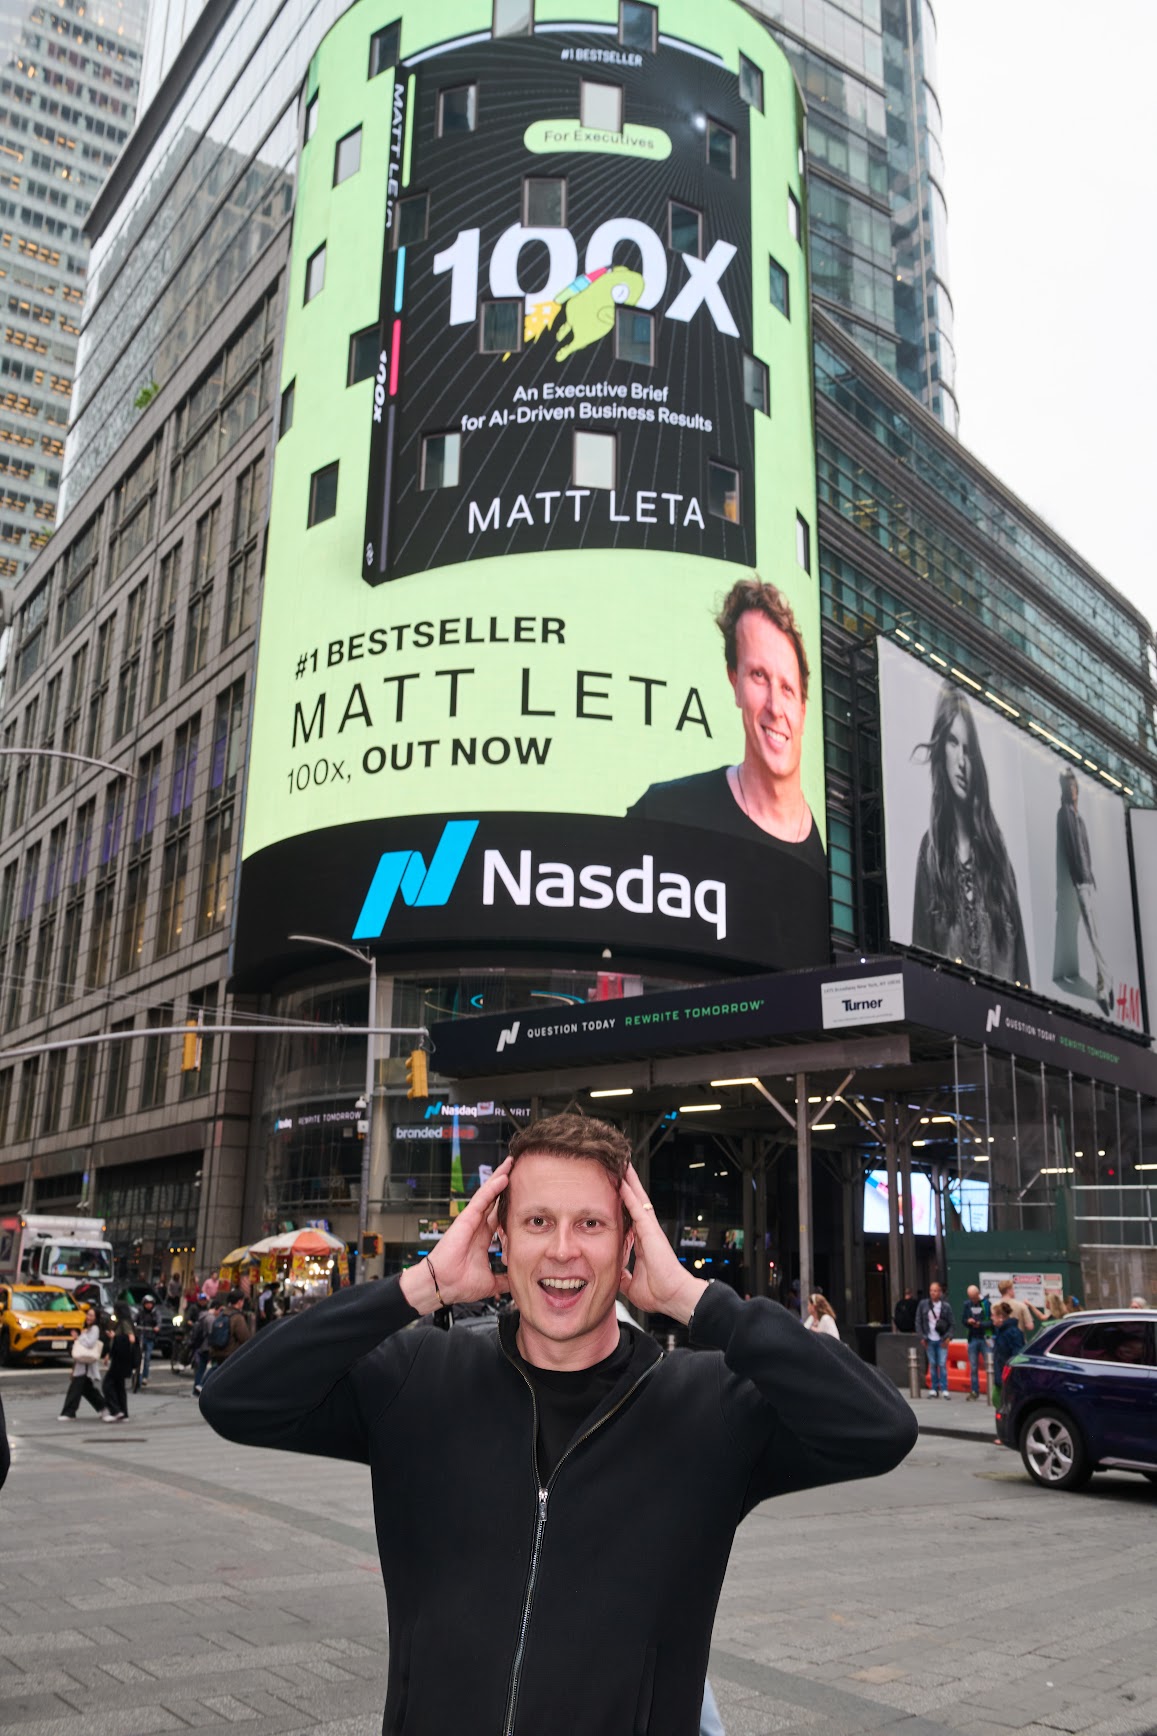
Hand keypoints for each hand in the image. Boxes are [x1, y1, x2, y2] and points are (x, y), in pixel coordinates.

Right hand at [399, 1157, 511, 1314]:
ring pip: (488, 1194)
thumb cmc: (458, 1284)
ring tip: (511, 1163)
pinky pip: (481, 1199)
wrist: (442, 1286)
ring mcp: (471, 1220)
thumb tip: (516, 1282)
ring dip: (500, 1178)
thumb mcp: (490, 1282)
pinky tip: (503, 1177)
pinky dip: (492, 1187)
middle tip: (518, 1170)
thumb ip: (503, 1280)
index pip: (499, 1216)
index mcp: (482, 1238)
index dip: (509, 1205)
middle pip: (494, 1199)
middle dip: (505, 1185)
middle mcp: (477, 1226)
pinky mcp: (466, 1218)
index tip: (523, 1196)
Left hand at [618, 1163, 706, 1323]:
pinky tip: (622, 1180)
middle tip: (618, 1167)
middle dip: (627, 1185)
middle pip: (634, 1202)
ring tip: (621, 1164)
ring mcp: (650, 1229)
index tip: (614, 1191)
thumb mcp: (632, 1285)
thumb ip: (623, 1276)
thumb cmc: (659, 1292)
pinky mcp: (651, 1230)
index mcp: (642, 1243)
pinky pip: (637, 1207)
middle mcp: (647, 1232)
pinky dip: (629, 1193)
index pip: (629, 1217)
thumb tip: (614, 1276)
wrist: (674, 1297)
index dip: (622, 1203)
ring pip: (636, 1199)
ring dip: (629, 1182)